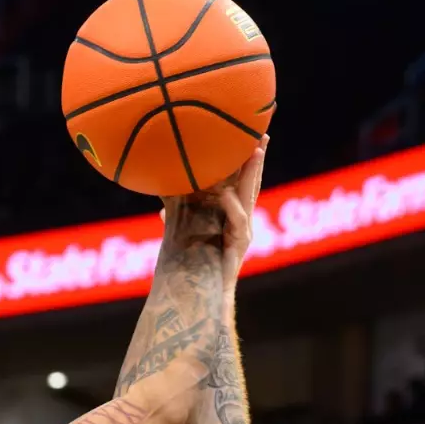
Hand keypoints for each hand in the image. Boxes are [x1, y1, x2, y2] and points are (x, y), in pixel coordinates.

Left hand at [159, 134, 268, 275]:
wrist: (195, 291)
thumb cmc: (190, 262)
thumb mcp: (181, 229)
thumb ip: (176, 212)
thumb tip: (162, 202)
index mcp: (230, 212)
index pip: (238, 178)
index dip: (243, 156)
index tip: (246, 132)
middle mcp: (241, 218)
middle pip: (251, 182)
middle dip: (257, 157)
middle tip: (262, 132)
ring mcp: (243, 231)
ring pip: (251, 196)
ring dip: (253, 173)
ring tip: (255, 151)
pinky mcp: (240, 245)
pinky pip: (238, 220)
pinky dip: (231, 206)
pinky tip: (224, 194)